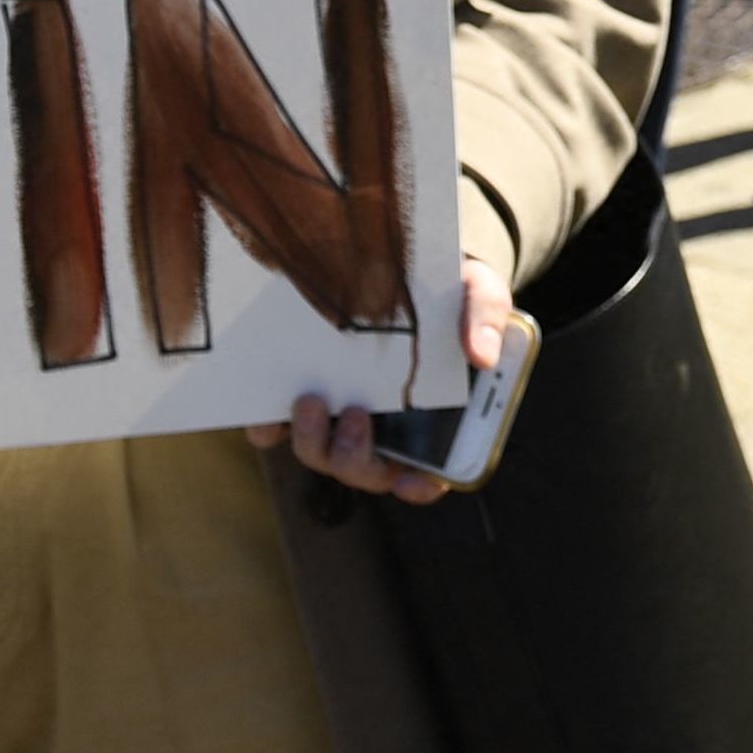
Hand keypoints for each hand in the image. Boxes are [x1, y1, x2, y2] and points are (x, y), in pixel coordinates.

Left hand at [253, 250, 506, 502]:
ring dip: (313, 443)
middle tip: (353, 416)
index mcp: (432, 420)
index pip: (428, 475)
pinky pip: (276, 430)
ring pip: (321, 456)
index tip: (410, 479)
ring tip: (310, 400)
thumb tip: (482, 357)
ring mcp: (339, 415)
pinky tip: (269, 409)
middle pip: (365, 470)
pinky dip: (269, 428)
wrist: (402, 267)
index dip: (420, 486)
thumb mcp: (478, 293)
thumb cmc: (450, 292)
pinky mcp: (302, 397)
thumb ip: (483, 318)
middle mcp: (383, 428)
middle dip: (354, 458)